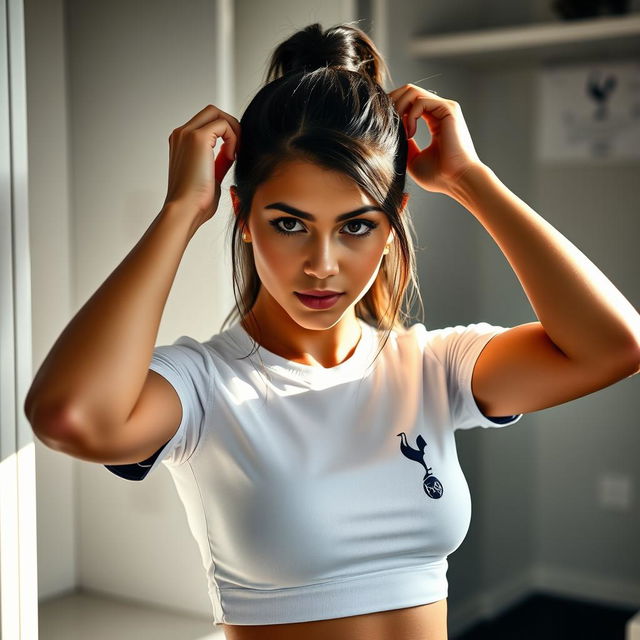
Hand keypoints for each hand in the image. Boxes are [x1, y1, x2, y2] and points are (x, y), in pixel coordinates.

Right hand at [163, 104, 240, 224]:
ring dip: (233, 131)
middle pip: (212, 112)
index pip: (207, 124)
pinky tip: (232, 157)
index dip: (226, 134)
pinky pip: (223, 124)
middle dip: (231, 126)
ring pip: (217, 113)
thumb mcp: (211, 176)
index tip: (234, 155)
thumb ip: (219, 160)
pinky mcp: (197, 137)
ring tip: (235, 154)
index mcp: (182, 143)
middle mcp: (181, 134)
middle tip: (238, 149)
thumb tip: (231, 151)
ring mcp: (187, 133)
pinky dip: (233, 138)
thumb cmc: (196, 201)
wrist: (185, 210)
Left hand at [388, 84, 482, 195]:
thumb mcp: (413, 159)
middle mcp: (440, 111)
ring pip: (412, 91)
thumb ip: (404, 143)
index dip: (393, 108)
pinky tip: (409, 134)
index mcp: (435, 120)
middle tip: (384, 122)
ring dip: (398, 108)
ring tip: (397, 129)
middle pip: (409, 91)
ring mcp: (445, 108)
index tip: (383, 125)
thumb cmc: (439, 176)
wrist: (457, 181)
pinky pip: (420, 101)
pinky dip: (410, 115)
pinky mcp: (448, 109)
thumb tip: (392, 133)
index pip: (409, 102)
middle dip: (392, 102)